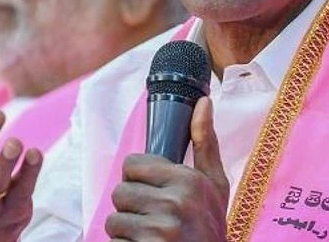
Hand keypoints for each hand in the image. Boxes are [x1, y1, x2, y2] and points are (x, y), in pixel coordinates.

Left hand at [105, 97, 229, 241]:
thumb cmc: (210, 228)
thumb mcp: (215, 185)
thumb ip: (205, 143)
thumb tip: (203, 101)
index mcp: (189, 180)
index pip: (132, 164)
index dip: (139, 179)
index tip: (155, 192)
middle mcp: (175, 204)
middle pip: (120, 192)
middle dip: (132, 208)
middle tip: (155, 220)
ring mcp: (160, 232)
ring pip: (113, 220)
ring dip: (127, 231)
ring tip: (150, 237)